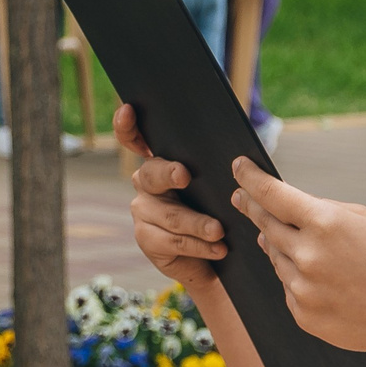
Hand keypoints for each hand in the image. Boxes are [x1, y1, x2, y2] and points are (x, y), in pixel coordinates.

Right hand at [116, 104, 225, 287]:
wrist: (214, 255)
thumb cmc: (218, 212)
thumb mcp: (217, 187)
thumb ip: (214, 170)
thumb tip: (239, 157)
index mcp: (161, 163)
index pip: (135, 139)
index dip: (126, 126)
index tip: (128, 111)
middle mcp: (145, 183)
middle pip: (152, 174)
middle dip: (169, 173)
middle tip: (185, 175)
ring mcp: (143, 211)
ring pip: (170, 215)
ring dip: (198, 223)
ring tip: (219, 231)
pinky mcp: (147, 239)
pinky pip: (173, 241)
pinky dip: (199, 245)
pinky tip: (218, 248)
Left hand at [228, 157, 365, 360]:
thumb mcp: (365, 220)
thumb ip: (321, 211)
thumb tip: (280, 212)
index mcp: (325, 223)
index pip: (272, 194)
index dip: (250, 178)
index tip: (238, 168)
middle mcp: (307, 255)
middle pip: (265, 223)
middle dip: (253, 208)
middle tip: (242, 198)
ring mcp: (302, 288)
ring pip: (275, 256)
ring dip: (282, 247)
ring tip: (312, 249)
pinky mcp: (301, 314)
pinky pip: (287, 287)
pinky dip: (298, 278)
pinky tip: (326, 281)